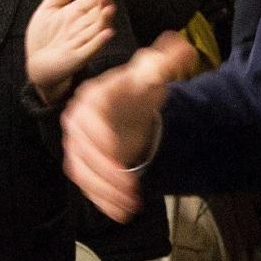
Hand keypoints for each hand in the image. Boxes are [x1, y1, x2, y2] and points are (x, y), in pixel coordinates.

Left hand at [26, 0, 115, 105]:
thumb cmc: (44, 38)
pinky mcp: (78, 58)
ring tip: (109, 8)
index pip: (92, 1)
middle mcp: (83, 28)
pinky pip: (91, 49)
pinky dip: (99, 42)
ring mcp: (82, 43)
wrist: (35, 66)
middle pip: (97, 14)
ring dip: (105, 20)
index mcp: (78, 14)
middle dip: (103, 4)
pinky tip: (107, 33)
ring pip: (97, 30)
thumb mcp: (50, 8)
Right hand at [61, 31, 199, 220]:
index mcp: (93, 97)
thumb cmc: (138, 89)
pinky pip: (85, 184)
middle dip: (105, 174)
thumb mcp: (153, 73)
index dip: (101, 142)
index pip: (90, 121)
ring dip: (103, 192)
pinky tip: (120, 212)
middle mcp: (78, 120)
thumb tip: (183, 48)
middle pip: (83, 152)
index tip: (117, 158)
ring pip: (82, 172)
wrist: (129, 106)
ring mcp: (77, 144)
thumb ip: (167, 62)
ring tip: (129, 206)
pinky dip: (101, 199)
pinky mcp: (82, 162)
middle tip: (130, 190)